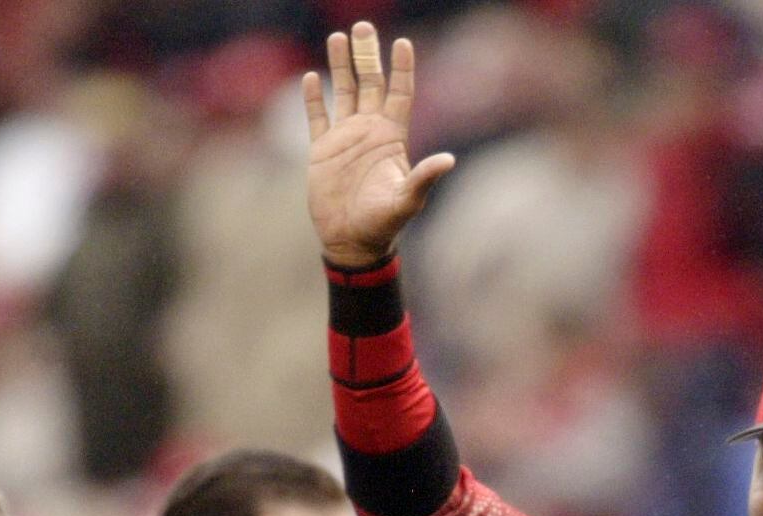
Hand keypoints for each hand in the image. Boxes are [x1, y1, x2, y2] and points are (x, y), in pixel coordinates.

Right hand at [304, 22, 454, 266]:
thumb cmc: (383, 225)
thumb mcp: (406, 201)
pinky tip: (313, 77)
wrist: (352, 242)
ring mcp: (345, 138)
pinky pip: (318, 116)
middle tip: (362, 27)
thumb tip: (449, 160)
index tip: (402, 43)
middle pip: (370, 82)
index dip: (402, 69)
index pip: (399, 93)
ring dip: (341, 65)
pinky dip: (315, 97)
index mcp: (391, 137)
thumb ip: (423, 178)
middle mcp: (369, 131)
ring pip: (344, 91)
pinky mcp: (322, 150)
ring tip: (338, 38)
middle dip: (367, 54)